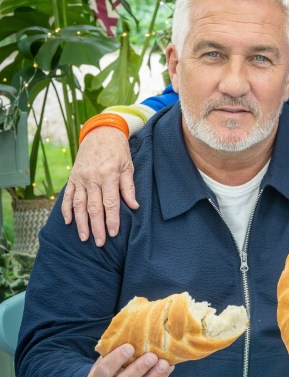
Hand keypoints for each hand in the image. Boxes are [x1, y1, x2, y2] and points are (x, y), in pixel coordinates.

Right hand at [61, 127, 137, 245]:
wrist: (100, 132)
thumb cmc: (118, 150)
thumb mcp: (128, 166)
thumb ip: (129, 187)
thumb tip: (134, 206)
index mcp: (108, 175)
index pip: (110, 203)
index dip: (112, 220)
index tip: (113, 234)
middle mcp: (92, 178)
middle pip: (94, 207)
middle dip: (96, 227)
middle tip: (99, 243)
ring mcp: (80, 178)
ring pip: (79, 204)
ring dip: (81, 223)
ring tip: (84, 238)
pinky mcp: (73, 177)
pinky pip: (67, 195)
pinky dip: (66, 209)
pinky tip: (68, 222)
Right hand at [85, 343, 172, 376]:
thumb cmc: (106, 375)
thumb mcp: (102, 365)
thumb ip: (112, 354)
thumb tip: (130, 334)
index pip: (104, 371)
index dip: (116, 359)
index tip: (129, 347)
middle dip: (139, 369)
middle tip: (152, 356)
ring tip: (164, 363)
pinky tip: (168, 368)